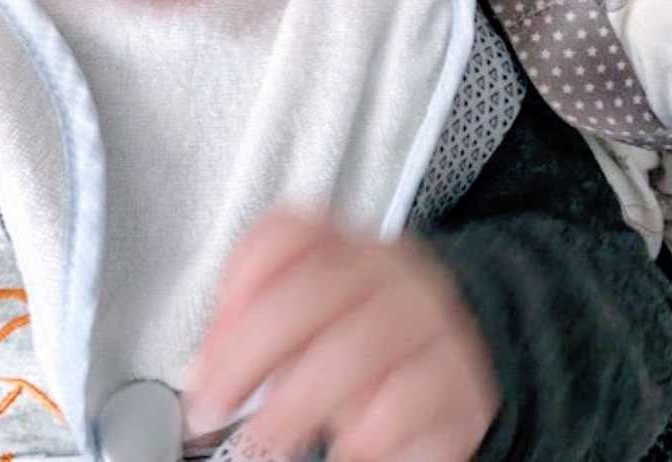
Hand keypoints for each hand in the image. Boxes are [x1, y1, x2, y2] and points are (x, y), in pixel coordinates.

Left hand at [185, 210, 497, 460]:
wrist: (464, 377)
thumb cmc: (372, 354)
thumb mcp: (315, 328)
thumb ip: (262, 325)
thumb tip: (208, 366)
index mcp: (348, 247)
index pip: (289, 231)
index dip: (239, 280)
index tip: (209, 345)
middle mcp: (392, 271)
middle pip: (313, 288)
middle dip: (248, 352)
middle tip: (214, 404)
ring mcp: (431, 321)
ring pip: (356, 346)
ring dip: (295, 402)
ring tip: (267, 439)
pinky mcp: (459, 381)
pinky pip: (405, 401)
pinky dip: (362, 435)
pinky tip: (344, 446)